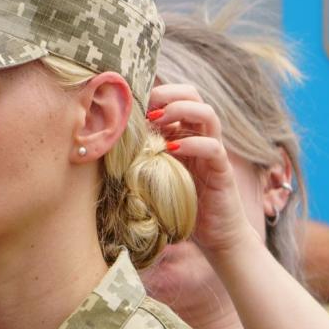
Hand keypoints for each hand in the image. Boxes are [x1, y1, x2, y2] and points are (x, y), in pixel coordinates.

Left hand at [147, 82, 258, 260]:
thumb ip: (140, 155)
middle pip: (193, 96)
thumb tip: (106, 144)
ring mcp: (213, 151)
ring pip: (207, 114)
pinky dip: (193, 144)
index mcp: (184, 133)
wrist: (216, 234)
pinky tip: (172, 149)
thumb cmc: (180, 204)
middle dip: (168, 94)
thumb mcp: (154, 174)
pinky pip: (213, 147)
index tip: (131, 102)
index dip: (155, 93)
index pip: (175, 97)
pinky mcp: (222, 169)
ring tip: (157, 120)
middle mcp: (201, 136)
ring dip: (180, 110)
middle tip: (145, 105)